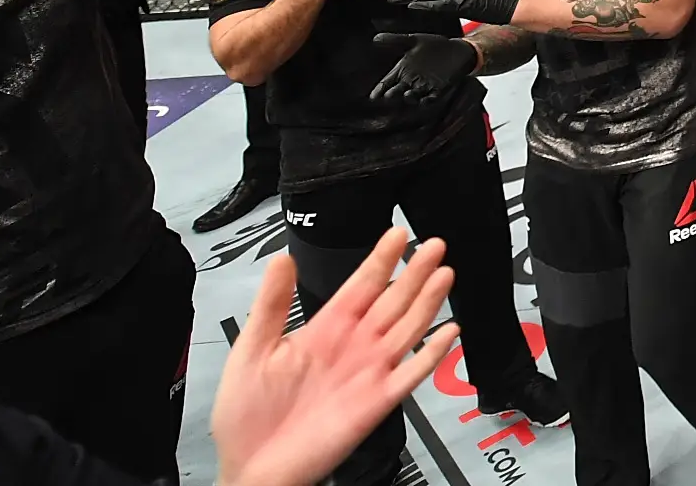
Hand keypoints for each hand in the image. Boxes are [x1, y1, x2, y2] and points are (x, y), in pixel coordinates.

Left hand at [213, 231, 458, 485]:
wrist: (251, 470)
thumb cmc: (246, 415)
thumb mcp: (251, 350)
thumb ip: (270, 305)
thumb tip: (282, 259)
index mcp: (325, 330)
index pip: (361, 286)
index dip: (381, 260)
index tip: (398, 233)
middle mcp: (353, 347)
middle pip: (393, 301)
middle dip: (415, 272)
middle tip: (435, 243)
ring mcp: (369, 373)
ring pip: (407, 329)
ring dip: (428, 302)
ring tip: (445, 273)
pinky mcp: (377, 402)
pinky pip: (412, 374)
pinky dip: (432, 353)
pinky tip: (449, 332)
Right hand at [368, 33, 479, 103]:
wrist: (457, 49)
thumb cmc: (433, 45)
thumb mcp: (414, 41)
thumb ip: (396, 40)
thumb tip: (376, 37)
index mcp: (402, 70)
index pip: (387, 82)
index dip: (380, 89)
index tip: (373, 96)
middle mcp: (411, 81)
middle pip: (397, 91)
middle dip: (392, 94)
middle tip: (387, 96)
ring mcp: (424, 87)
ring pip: (413, 96)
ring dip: (409, 97)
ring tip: (406, 95)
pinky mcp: (439, 90)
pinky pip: (431, 98)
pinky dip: (428, 100)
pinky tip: (426, 99)